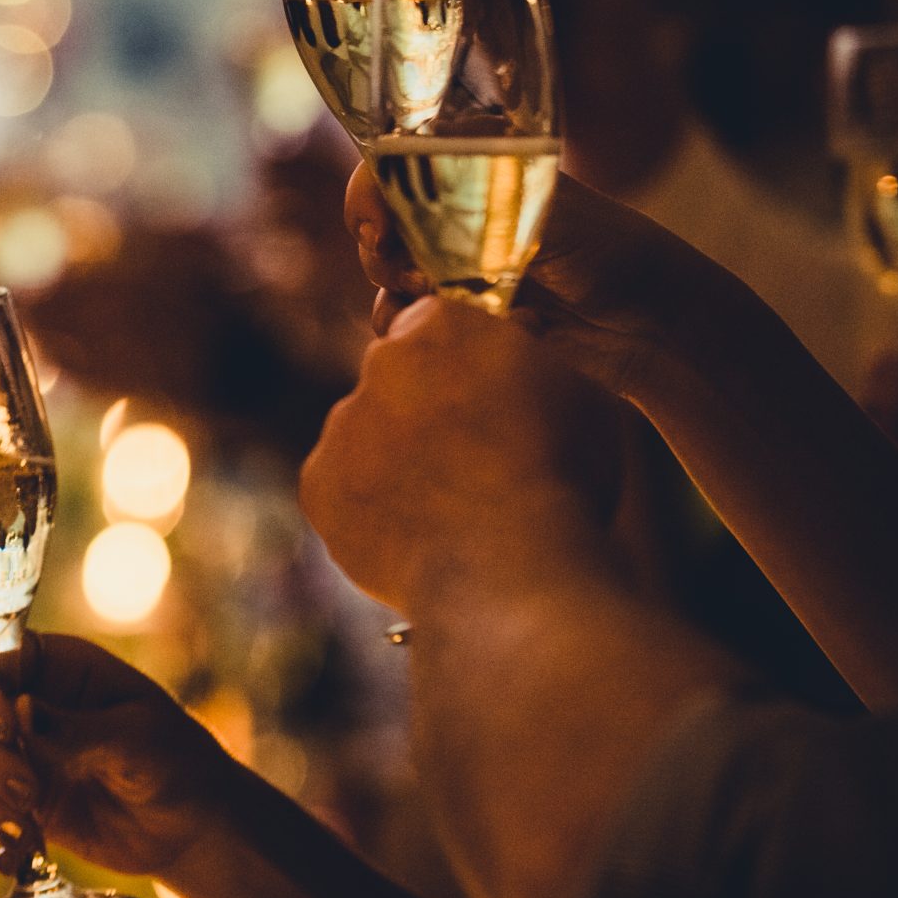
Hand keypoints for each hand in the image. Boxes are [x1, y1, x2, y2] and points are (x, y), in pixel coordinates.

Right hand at [0, 634, 243, 879]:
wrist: (194, 829)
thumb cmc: (179, 763)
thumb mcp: (136, 739)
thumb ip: (77, 729)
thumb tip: (21, 709)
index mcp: (64, 666)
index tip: (5, 723)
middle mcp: (36, 701)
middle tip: (26, 783)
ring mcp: (28, 750)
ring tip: (32, 813)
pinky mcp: (25, 798)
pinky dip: (1, 825)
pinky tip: (31, 842)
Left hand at [300, 300, 619, 616]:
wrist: (512, 572)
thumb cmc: (564, 480)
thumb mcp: (579, 395)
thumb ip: (530, 361)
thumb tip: (520, 344)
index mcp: (442, 326)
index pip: (437, 325)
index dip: (463, 362)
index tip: (485, 396)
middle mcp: (380, 363)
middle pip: (396, 377)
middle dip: (423, 407)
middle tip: (468, 459)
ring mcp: (342, 425)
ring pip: (365, 434)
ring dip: (394, 459)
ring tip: (450, 510)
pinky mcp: (318, 485)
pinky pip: (341, 489)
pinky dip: (368, 507)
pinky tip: (416, 534)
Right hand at [345, 164, 718, 400]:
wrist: (650, 324)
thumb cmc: (608, 251)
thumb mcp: (538, 214)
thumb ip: (469, 197)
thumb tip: (395, 189)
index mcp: (478, 161)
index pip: (393, 162)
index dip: (370, 195)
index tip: (377, 231)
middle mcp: (462, 202)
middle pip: (380, 217)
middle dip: (382, 250)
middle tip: (415, 276)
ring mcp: (459, 254)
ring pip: (387, 267)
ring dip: (392, 290)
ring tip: (430, 305)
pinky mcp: (464, 304)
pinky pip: (404, 310)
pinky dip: (403, 322)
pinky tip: (423, 331)